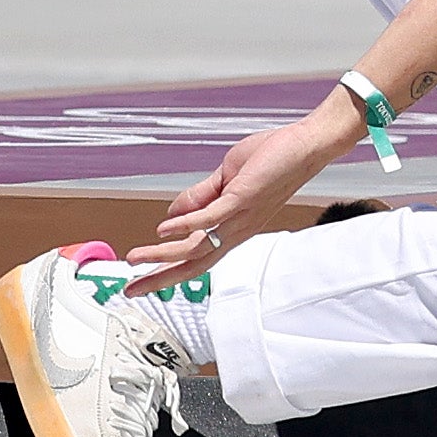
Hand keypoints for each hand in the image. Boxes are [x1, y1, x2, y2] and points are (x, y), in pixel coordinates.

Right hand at [124, 105, 355, 294]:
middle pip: (193, 263)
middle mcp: (235, 230)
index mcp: (231, 228)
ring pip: (197, 246)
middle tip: (132, 289)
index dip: (166, 271)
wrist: (304, 147)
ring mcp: (239, 217)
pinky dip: (185, 226)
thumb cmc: (271, 161)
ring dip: (164, 254)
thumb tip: (170, 214)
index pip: (195, 257)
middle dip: (160, 277)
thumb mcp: (226, 181)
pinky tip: (164, 229)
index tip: (141, 282)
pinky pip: (211, 219)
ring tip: (137, 257)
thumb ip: (198, 198)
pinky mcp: (242, 199)